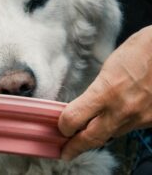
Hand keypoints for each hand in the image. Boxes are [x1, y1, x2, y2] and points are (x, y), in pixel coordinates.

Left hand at [58, 25, 151, 159]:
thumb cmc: (142, 50)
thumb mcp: (109, 67)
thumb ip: (96, 89)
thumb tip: (83, 104)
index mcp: (107, 91)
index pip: (74, 119)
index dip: (63, 125)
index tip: (60, 126)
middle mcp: (123, 109)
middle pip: (91, 138)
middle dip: (75, 147)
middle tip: (65, 152)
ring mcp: (140, 118)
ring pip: (111, 134)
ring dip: (96, 135)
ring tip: (85, 135)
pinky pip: (129, 128)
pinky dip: (117, 126)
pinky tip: (112, 120)